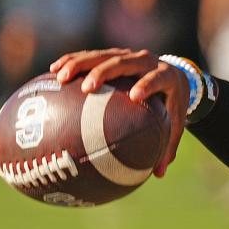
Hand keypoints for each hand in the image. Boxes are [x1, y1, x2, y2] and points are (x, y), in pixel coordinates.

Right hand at [49, 48, 189, 177]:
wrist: (174, 75)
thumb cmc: (172, 104)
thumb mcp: (174, 122)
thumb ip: (168, 146)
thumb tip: (158, 174)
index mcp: (167, 77)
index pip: (158, 78)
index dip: (147, 84)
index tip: (134, 96)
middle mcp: (148, 61)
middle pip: (125, 62)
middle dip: (105, 72)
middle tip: (87, 87)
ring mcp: (129, 55)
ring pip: (104, 55)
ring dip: (81, 63)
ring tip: (61, 77)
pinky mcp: (114, 54)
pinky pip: (92, 55)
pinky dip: (73, 60)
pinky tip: (53, 71)